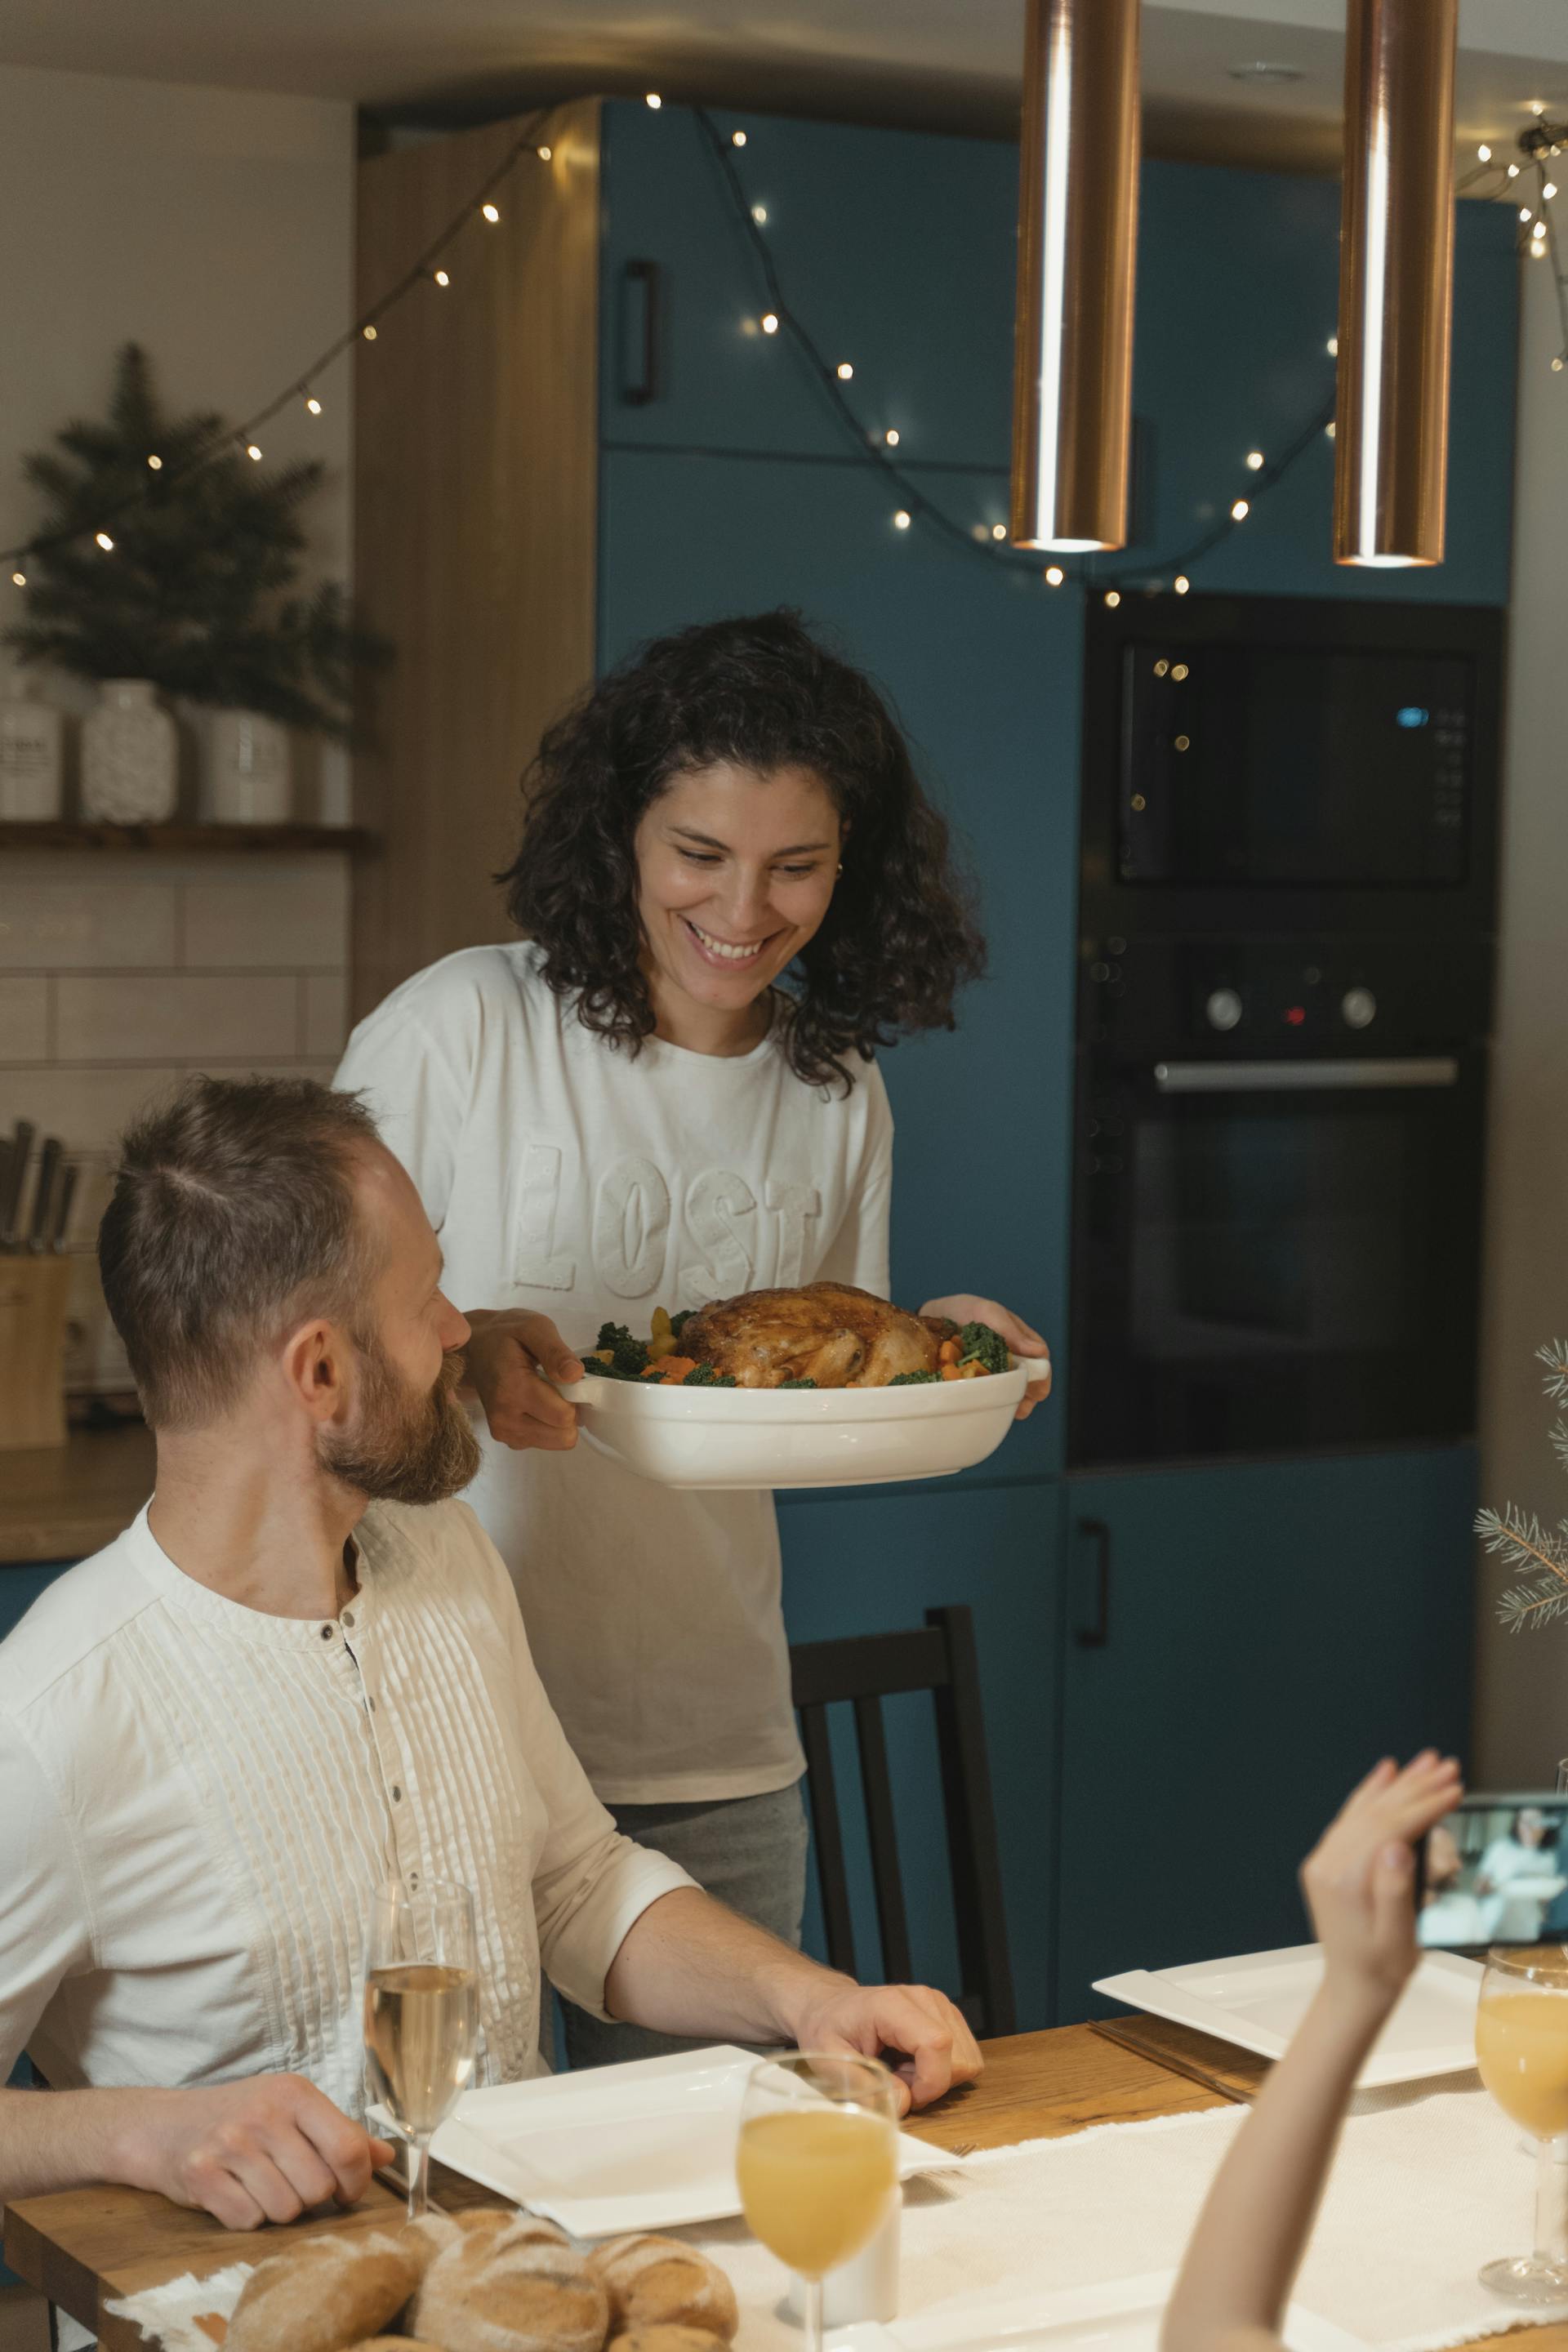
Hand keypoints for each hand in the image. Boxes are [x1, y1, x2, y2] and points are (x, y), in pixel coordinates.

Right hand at [118, 2074, 394, 2229]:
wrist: (164, 2126)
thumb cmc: (240, 2117)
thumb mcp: (291, 2110)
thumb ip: (340, 2133)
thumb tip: (388, 2157)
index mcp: (295, 2093)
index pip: (349, 2148)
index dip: (356, 2182)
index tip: (347, 2190)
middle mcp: (264, 2114)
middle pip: (319, 2188)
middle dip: (312, 2197)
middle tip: (292, 2183)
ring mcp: (230, 2143)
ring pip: (286, 2209)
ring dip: (279, 2209)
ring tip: (262, 2185)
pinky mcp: (201, 2175)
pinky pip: (249, 2221)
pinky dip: (247, 2218)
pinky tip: (236, 2194)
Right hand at [462, 1309, 582, 1452]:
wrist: (474, 1348)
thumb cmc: (506, 1335)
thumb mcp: (534, 1328)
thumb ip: (555, 1351)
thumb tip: (574, 1375)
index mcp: (512, 1389)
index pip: (563, 1416)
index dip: (576, 1397)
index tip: (565, 1378)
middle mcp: (504, 1419)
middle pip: (563, 1436)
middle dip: (569, 1411)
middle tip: (558, 1386)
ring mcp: (504, 1432)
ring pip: (556, 1443)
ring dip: (559, 1420)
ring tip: (546, 1393)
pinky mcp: (506, 1439)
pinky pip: (544, 1442)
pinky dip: (547, 1425)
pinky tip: (536, 1404)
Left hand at [786, 1979, 983, 2114]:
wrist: (831, 2007)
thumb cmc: (828, 2030)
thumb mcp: (829, 2059)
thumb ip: (861, 2083)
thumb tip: (902, 2104)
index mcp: (893, 2005)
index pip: (937, 2043)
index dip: (930, 2082)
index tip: (907, 2097)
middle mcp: (925, 1999)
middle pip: (959, 2058)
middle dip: (931, 2084)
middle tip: (896, 2080)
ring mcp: (940, 2005)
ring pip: (967, 2061)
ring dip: (937, 2078)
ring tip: (902, 2071)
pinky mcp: (947, 2015)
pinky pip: (965, 2057)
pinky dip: (942, 2070)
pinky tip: (913, 2064)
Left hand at [921, 1294, 1051, 1419]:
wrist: (932, 1315)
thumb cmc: (964, 1310)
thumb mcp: (988, 1313)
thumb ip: (1011, 1331)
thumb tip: (1039, 1352)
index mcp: (1019, 1340)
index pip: (1040, 1361)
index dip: (1042, 1377)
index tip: (1037, 1392)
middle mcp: (1009, 1357)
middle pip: (1028, 1381)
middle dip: (1027, 1396)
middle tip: (1021, 1409)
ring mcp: (993, 1371)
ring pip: (1009, 1391)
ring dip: (1009, 1402)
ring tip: (1005, 1411)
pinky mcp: (975, 1381)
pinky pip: (985, 1395)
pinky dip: (988, 1401)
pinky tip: (985, 1406)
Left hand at [1299, 1751, 1462, 2012]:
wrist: (1353, 1985)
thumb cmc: (1382, 1966)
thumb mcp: (1398, 1938)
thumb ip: (1396, 1891)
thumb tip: (1398, 1847)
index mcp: (1346, 1882)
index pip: (1389, 1829)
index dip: (1424, 1805)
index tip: (1454, 1789)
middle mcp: (1328, 1863)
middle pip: (1376, 1812)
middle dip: (1415, 1786)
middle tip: (1446, 1765)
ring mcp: (1324, 1859)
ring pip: (1363, 1808)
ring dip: (1397, 1783)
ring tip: (1425, 1761)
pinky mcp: (1327, 1859)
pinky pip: (1349, 1817)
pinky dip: (1369, 1793)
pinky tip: (1385, 1773)